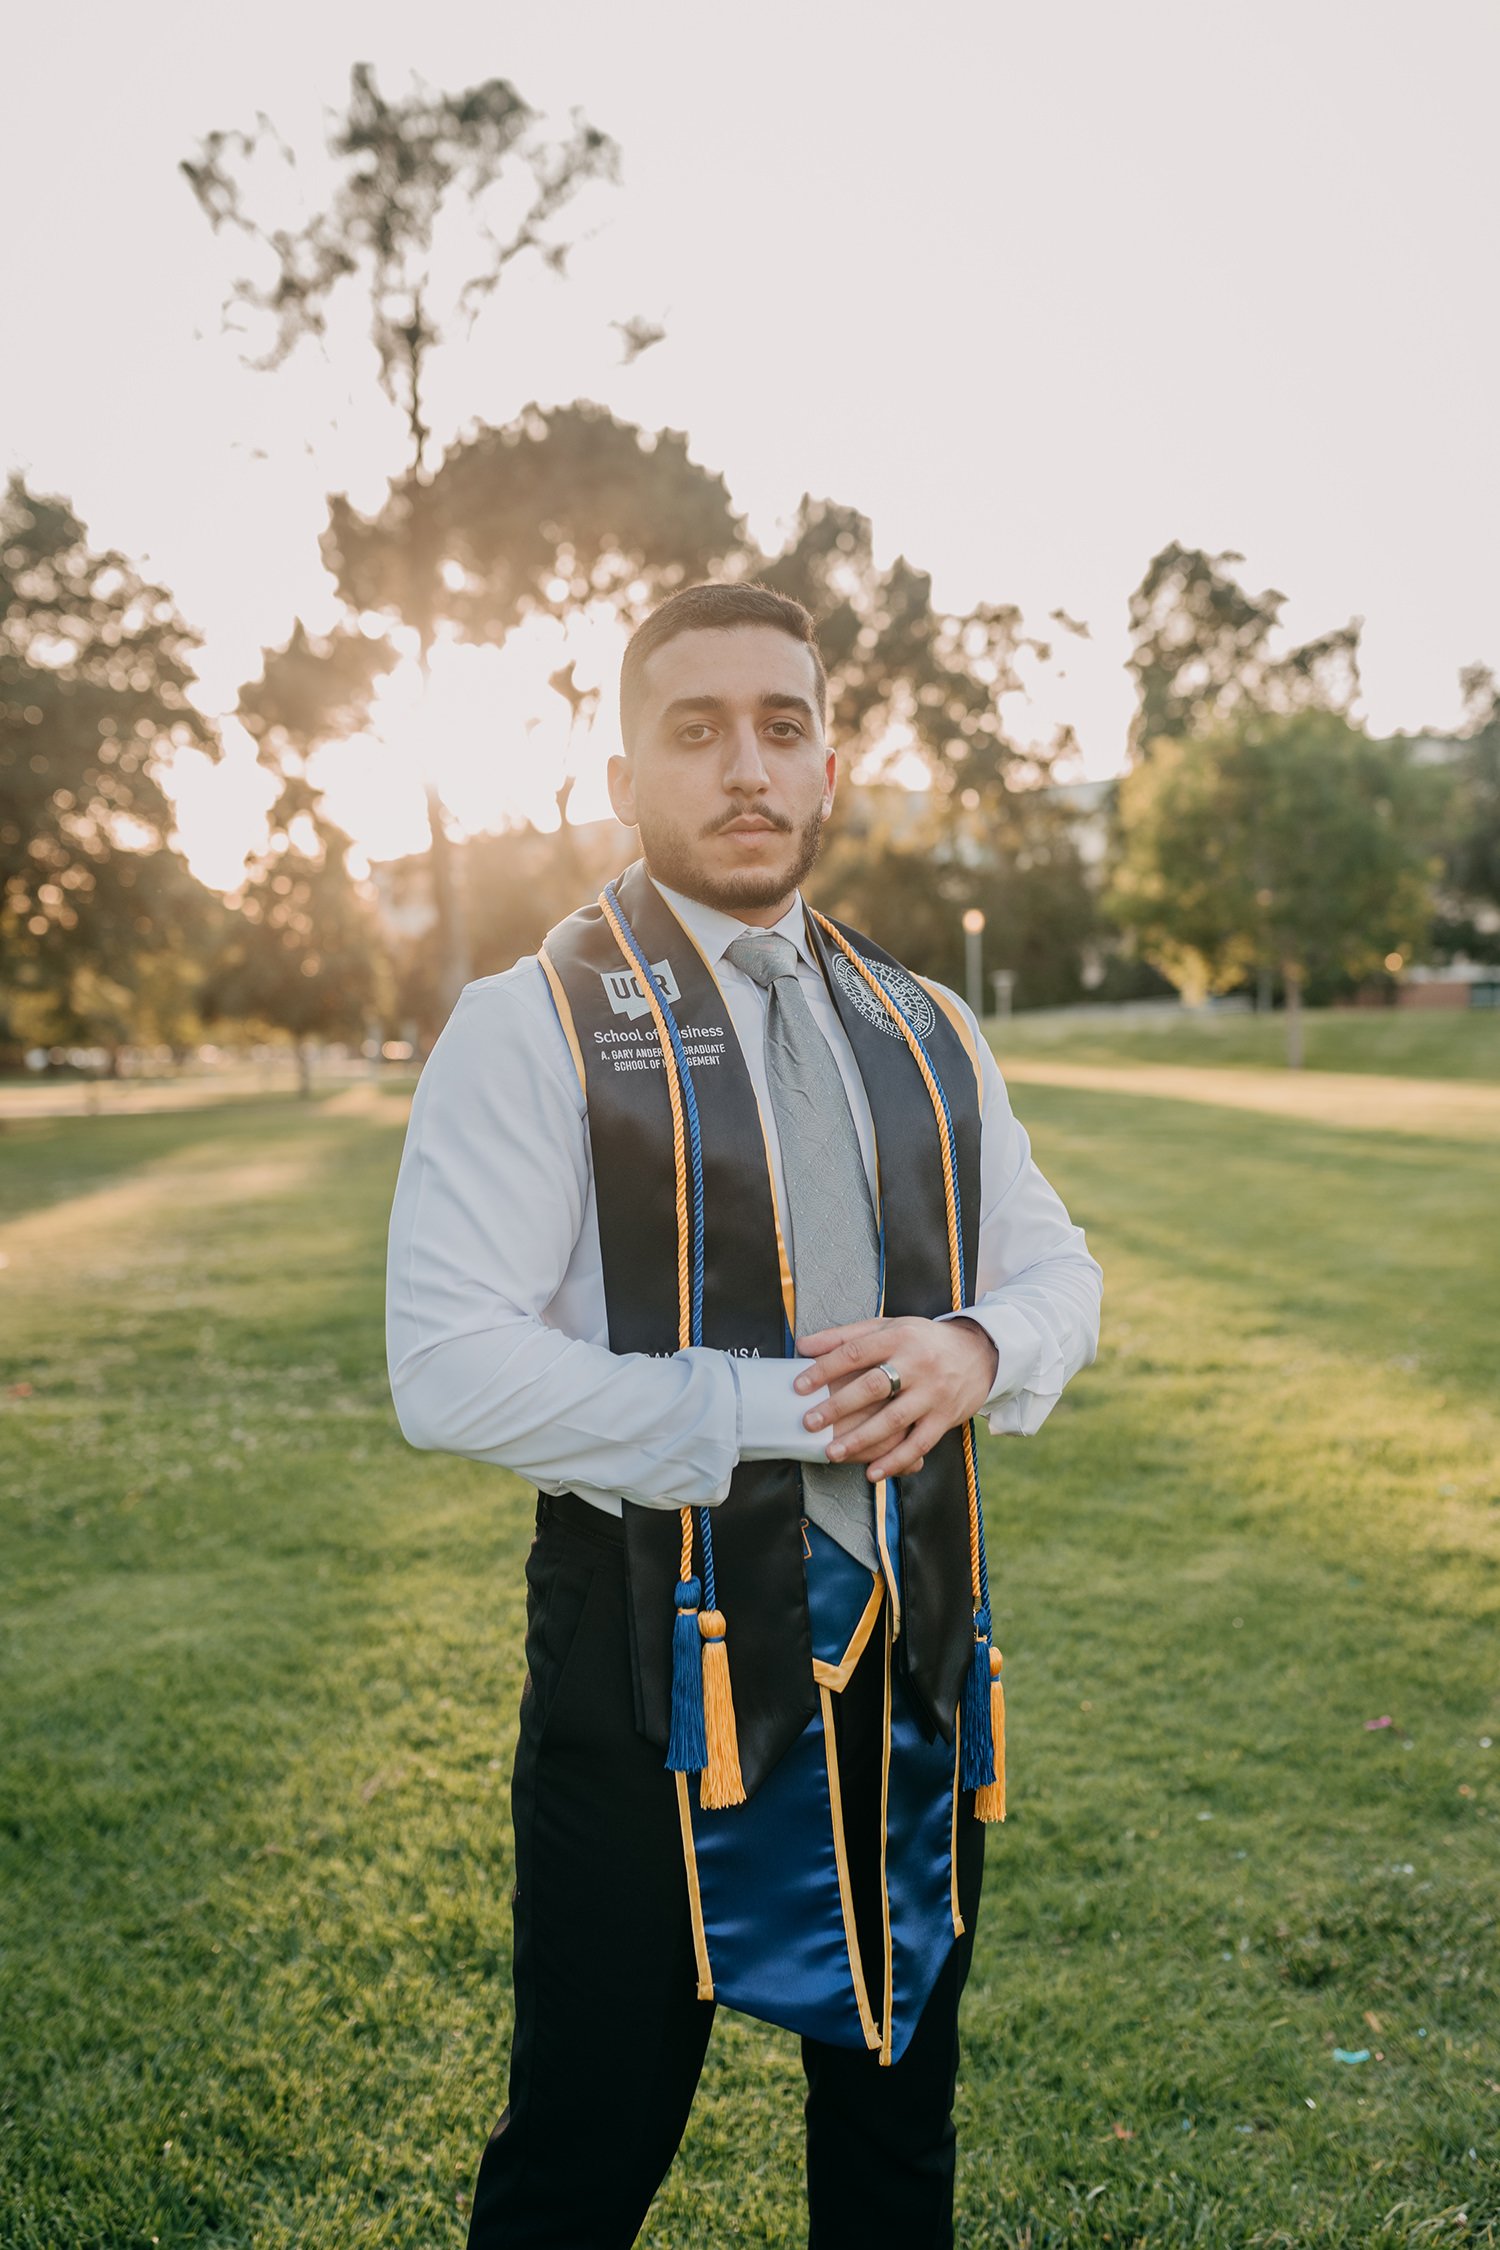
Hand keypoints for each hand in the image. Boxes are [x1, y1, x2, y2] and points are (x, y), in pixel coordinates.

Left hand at [794, 1315, 999, 1481]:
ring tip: (832, 1453)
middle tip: (809, 1422)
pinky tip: (872, 1472)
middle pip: (874, 1386)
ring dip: (862, 1439)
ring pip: (895, 1419)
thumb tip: (803, 1347)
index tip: (799, 1386)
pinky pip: (919, 1443)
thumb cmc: (922, 1340)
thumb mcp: (888, 1327)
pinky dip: (896, 1460)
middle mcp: (917, 1364)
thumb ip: (845, 1336)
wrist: (979, 1352)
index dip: (825, 1369)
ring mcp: (933, 1392)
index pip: (856, 1352)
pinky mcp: (946, 1417)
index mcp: (899, 1337)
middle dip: (838, 1406)